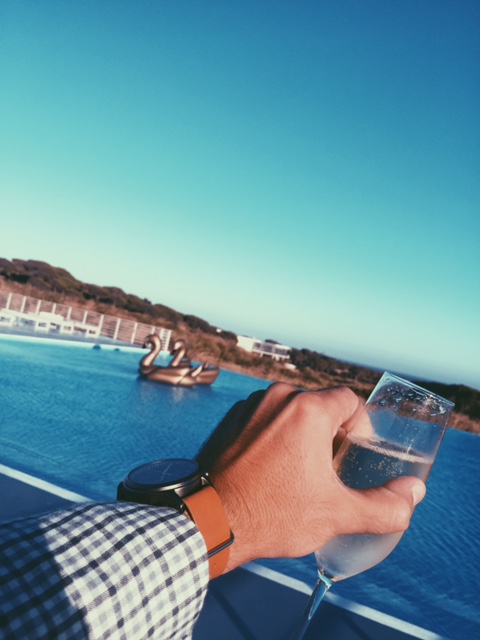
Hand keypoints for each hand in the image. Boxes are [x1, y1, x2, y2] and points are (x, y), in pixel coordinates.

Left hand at [197, 383, 425, 572]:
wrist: (210, 521)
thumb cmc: (273, 514)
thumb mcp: (337, 514)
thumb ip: (384, 505)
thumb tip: (413, 492)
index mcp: (308, 409)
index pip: (350, 400)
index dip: (360, 426)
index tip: (354, 453)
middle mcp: (279, 397)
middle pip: (321, 404)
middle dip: (332, 432)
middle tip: (330, 468)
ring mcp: (252, 406)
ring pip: (292, 410)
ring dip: (303, 433)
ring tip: (300, 471)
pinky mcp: (232, 419)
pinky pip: (266, 418)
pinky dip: (276, 434)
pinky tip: (272, 468)